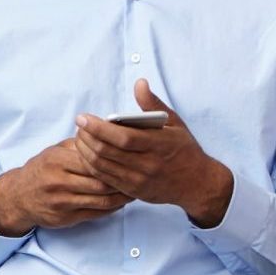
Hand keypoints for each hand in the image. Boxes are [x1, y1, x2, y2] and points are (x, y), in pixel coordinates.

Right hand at [0, 138, 132, 234]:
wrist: (18, 197)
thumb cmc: (44, 169)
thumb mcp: (57, 151)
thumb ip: (81, 144)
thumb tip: (109, 134)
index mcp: (57, 161)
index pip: (94, 161)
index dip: (115, 161)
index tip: (133, 159)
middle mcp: (58, 182)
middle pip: (100, 182)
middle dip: (123, 180)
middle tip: (140, 176)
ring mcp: (61, 202)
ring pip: (101, 200)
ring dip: (122, 196)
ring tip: (135, 189)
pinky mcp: (65, 218)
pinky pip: (96, 213)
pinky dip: (113, 208)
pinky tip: (122, 201)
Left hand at [73, 79, 233, 227]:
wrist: (197, 183)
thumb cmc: (185, 149)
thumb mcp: (175, 124)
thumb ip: (153, 104)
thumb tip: (139, 83)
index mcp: (160, 145)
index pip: (122, 137)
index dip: (98, 128)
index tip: (83, 118)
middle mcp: (148, 164)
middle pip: (107, 151)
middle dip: (86, 137)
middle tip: (79, 125)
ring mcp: (139, 179)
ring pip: (101, 166)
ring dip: (85, 151)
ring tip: (80, 138)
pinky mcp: (132, 191)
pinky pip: (104, 178)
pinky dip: (91, 165)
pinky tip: (87, 154)